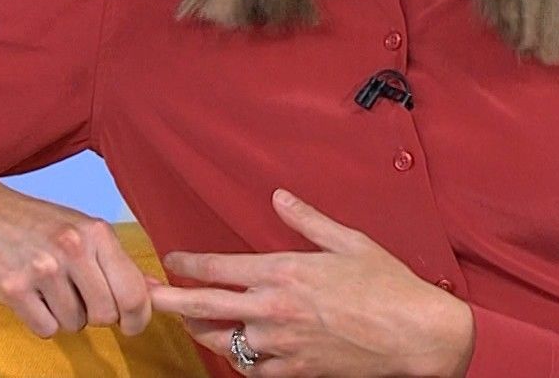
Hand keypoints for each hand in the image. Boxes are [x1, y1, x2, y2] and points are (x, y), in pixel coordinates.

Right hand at [0, 174, 154, 339]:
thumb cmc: (37, 222)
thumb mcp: (82, 228)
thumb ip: (116, 262)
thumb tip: (153, 291)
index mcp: (96, 233)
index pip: (133, 291)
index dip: (138, 317)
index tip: (132, 325)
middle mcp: (73, 248)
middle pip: (105, 315)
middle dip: (97, 316)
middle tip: (80, 298)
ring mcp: (41, 269)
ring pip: (74, 324)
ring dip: (65, 315)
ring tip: (50, 288)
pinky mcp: (12, 288)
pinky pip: (45, 328)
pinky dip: (41, 320)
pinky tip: (32, 296)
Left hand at [149, 188, 474, 376]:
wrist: (414, 335)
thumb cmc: (387, 284)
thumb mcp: (348, 241)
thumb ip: (307, 220)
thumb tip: (279, 197)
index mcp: (285, 271)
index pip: (219, 267)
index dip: (189, 263)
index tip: (172, 259)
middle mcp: (274, 309)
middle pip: (204, 307)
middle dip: (169, 299)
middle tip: (144, 296)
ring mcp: (281, 345)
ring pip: (222, 342)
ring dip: (199, 331)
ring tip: (186, 323)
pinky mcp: (294, 371)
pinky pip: (252, 370)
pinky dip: (239, 359)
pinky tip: (234, 351)